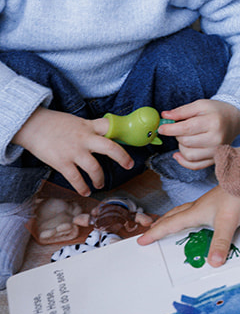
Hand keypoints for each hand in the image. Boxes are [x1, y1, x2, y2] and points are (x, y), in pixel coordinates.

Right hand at [13, 108, 132, 194]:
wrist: (33, 125)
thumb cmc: (55, 123)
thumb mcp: (77, 122)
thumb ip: (90, 129)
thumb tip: (103, 136)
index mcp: (89, 126)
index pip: (111, 126)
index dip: (123, 132)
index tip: (133, 138)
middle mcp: (85, 138)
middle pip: (110, 148)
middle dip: (122, 157)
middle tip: (129, 165)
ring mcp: (74, 152)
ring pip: (95, 168)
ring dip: (100, 179)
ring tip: (100, 184)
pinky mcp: (62, 163)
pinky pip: (76, 179)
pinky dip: (83, 187)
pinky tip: (86, 191)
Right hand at [137, 184, 239, 265]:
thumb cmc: (238, 196)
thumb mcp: (228, 223)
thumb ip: (220, 244)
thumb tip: (212, 263)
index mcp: (195, 212)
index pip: (170, 224)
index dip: (156, 233)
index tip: (142, 240)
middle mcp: (198, 206)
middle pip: (173, 215)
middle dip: (160, 224)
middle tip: (149, 231)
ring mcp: (207, 202)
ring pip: (183, 210)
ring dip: (171, 217)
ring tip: (166, 223)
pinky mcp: (215, 201)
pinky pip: (193, 208)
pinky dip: (185, 214)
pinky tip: (193, 216)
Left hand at [160, 100, 239, 167]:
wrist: (235, 119)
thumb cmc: (216, 111)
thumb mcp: (200, 105)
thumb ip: (181, 111)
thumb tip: (164, 116)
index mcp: (213, 122)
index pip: (186, 129)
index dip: (170, 129)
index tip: (161, 128)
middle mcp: (216, 139)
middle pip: (185, 142)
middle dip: (177, 135)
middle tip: (180, 128)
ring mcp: (216, 151)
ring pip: (188, 155)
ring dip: (181, 147)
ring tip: (186, 137)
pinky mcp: (215, 159)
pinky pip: (194, 166)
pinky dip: (183, 161)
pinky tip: (178, 154)